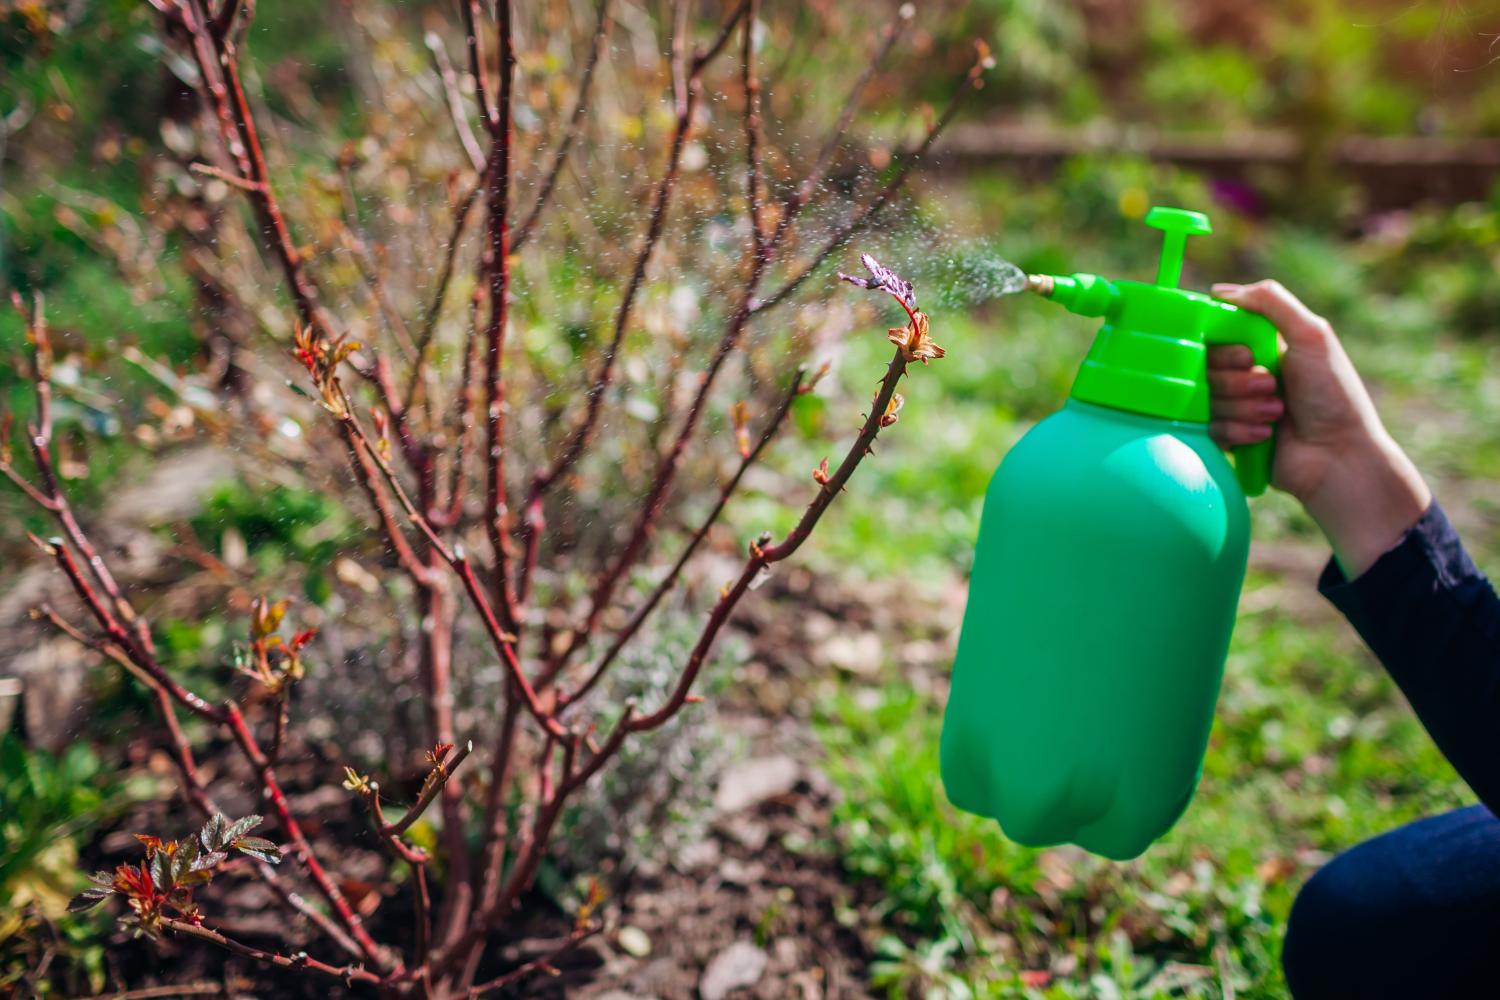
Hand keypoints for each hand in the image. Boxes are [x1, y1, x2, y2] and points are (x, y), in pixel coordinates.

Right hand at [1207, 280, 1429, 577]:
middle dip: (1238, 380)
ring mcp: (1235, 406)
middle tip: (1271, 386)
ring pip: (1206, 399)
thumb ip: (1271, 302)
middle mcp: (1244, 373)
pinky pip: (1210, 428)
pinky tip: (1265, 436)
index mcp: (1261, 345)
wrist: (1338, 455)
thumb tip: (1219, 291)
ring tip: (1277, 414)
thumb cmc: (1333, 393)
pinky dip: (1239, 431)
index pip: (1215, 333)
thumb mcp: (1312, 335)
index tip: (1247, 356)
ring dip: (1244, 407)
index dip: (1223, 345)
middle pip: (1206, 367)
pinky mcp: (1229, 437)